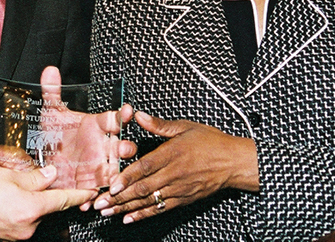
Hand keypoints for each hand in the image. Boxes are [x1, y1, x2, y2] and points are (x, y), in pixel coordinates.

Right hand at [0, 164, 97, 239]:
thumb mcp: (7, 175)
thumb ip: (34, 177)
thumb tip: (50, 175)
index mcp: (30, 209)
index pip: (63, 200)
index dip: (80, 194)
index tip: (92, 191)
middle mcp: (25, 228)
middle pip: (45, 207)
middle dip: (40, 193)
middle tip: (22, 180)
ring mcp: (14, 236)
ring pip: (31, 214)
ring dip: (24, 201)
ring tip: (3, 189)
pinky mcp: (3, 238)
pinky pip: (17, 221)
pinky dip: (14, 209)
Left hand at [38, 66, 134, 189]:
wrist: (44, 159)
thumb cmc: (54, 133)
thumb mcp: (51, 113)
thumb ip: (52, 92)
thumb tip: (49, 70)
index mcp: (97, 126)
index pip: (114, 119)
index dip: (121, 115)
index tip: (127, 110)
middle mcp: (103, 146)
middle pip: (121, 146)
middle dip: (125, 148)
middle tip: (124, 148)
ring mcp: (99, 166)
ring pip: (115, 171)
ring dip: (117, 175)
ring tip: (114, 179)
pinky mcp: (91, 183)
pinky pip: (97, 191)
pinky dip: (94, 195)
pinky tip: (89, 199)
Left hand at [92, 111, 257, 223]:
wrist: (234, 162)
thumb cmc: (211, 142)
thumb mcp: (186, 127)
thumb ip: (159, 125)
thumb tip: (138, 116)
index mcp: (173, 153)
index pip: (146, 167)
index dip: (127, 177)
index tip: (112, 185)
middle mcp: (174, 173)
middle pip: (143, 188)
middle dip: (119, 197)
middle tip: (100, 204)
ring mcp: (179, 189)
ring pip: (148, 201)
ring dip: (126, 208)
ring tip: (108, 213)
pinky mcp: (183, 199)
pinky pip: (161, 209)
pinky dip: (144, 214)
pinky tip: (129, 218)